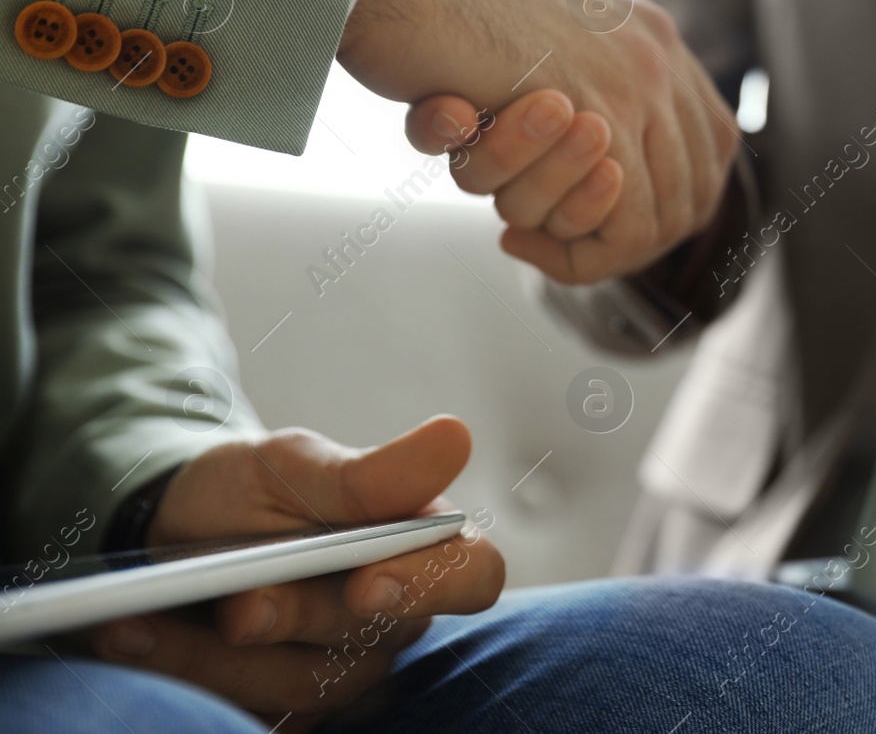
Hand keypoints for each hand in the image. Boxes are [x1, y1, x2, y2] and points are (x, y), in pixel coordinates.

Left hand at [91, 417, 503, 729]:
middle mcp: (392, 618)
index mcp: (421, 546)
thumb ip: (371, 472)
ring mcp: (339, 673)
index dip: (432, 586)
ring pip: (304, 686)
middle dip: (297, 617)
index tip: (368, 580)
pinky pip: (247, 714)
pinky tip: (135, 636)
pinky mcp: (283, 713)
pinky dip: (181, 677)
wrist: (173, 532)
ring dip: (216, 656)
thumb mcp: (296, 464)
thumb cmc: (253, 489)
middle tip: (237, 603)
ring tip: (140, 617)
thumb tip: (456, 436)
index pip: (473, 575)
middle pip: (373, 636)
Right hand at [341, 0, 739, 282]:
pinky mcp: (601, 120)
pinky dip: (569, 255)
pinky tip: (511, 240)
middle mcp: (658, 51)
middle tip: (543, 241)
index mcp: (649, 28)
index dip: (661, 203)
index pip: (712, 143)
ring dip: (582, 240)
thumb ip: (555, 12)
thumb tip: (585, 90)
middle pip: (693, 191)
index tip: (583, 222)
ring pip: (652, 215)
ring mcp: (637, 84)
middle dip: (624, 238)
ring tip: (519, 233)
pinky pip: (623, 229)